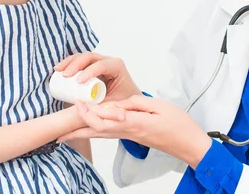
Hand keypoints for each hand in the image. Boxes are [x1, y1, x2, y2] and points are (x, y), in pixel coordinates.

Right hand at [55, 52, 140, 102]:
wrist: (127, 104)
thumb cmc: (123, 104)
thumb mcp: (113, 106)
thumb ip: (100, 109)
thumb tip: (83, 109)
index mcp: (117, 67)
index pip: (102, 65)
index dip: (89, 71)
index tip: (78, 81)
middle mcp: (109, 62)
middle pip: (90, 57)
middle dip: (76, 64)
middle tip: (64, 75)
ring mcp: (100, 62)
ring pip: (83, 57)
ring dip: (69, 62)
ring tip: (57, 70)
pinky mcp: (92, 67)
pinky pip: (80, 62)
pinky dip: (69, 63)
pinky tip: (59, 69)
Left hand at [58, 96, 211, 168]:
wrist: (189, 144)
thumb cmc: (179, 125)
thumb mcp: (160, 107)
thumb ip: (138, 103)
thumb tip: (119, 103)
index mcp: (134, 123)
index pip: (105, 120)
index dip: (88, 113)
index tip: (77, 103)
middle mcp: (129, 132)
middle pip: (97, 131)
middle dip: (77, 129)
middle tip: (59, 130)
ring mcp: (130, 136)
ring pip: (101, 135)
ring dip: (83, 133)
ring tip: (66, 134)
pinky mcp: (133, 137)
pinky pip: (110, 135)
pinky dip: (96, 132)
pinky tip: (91, 130)